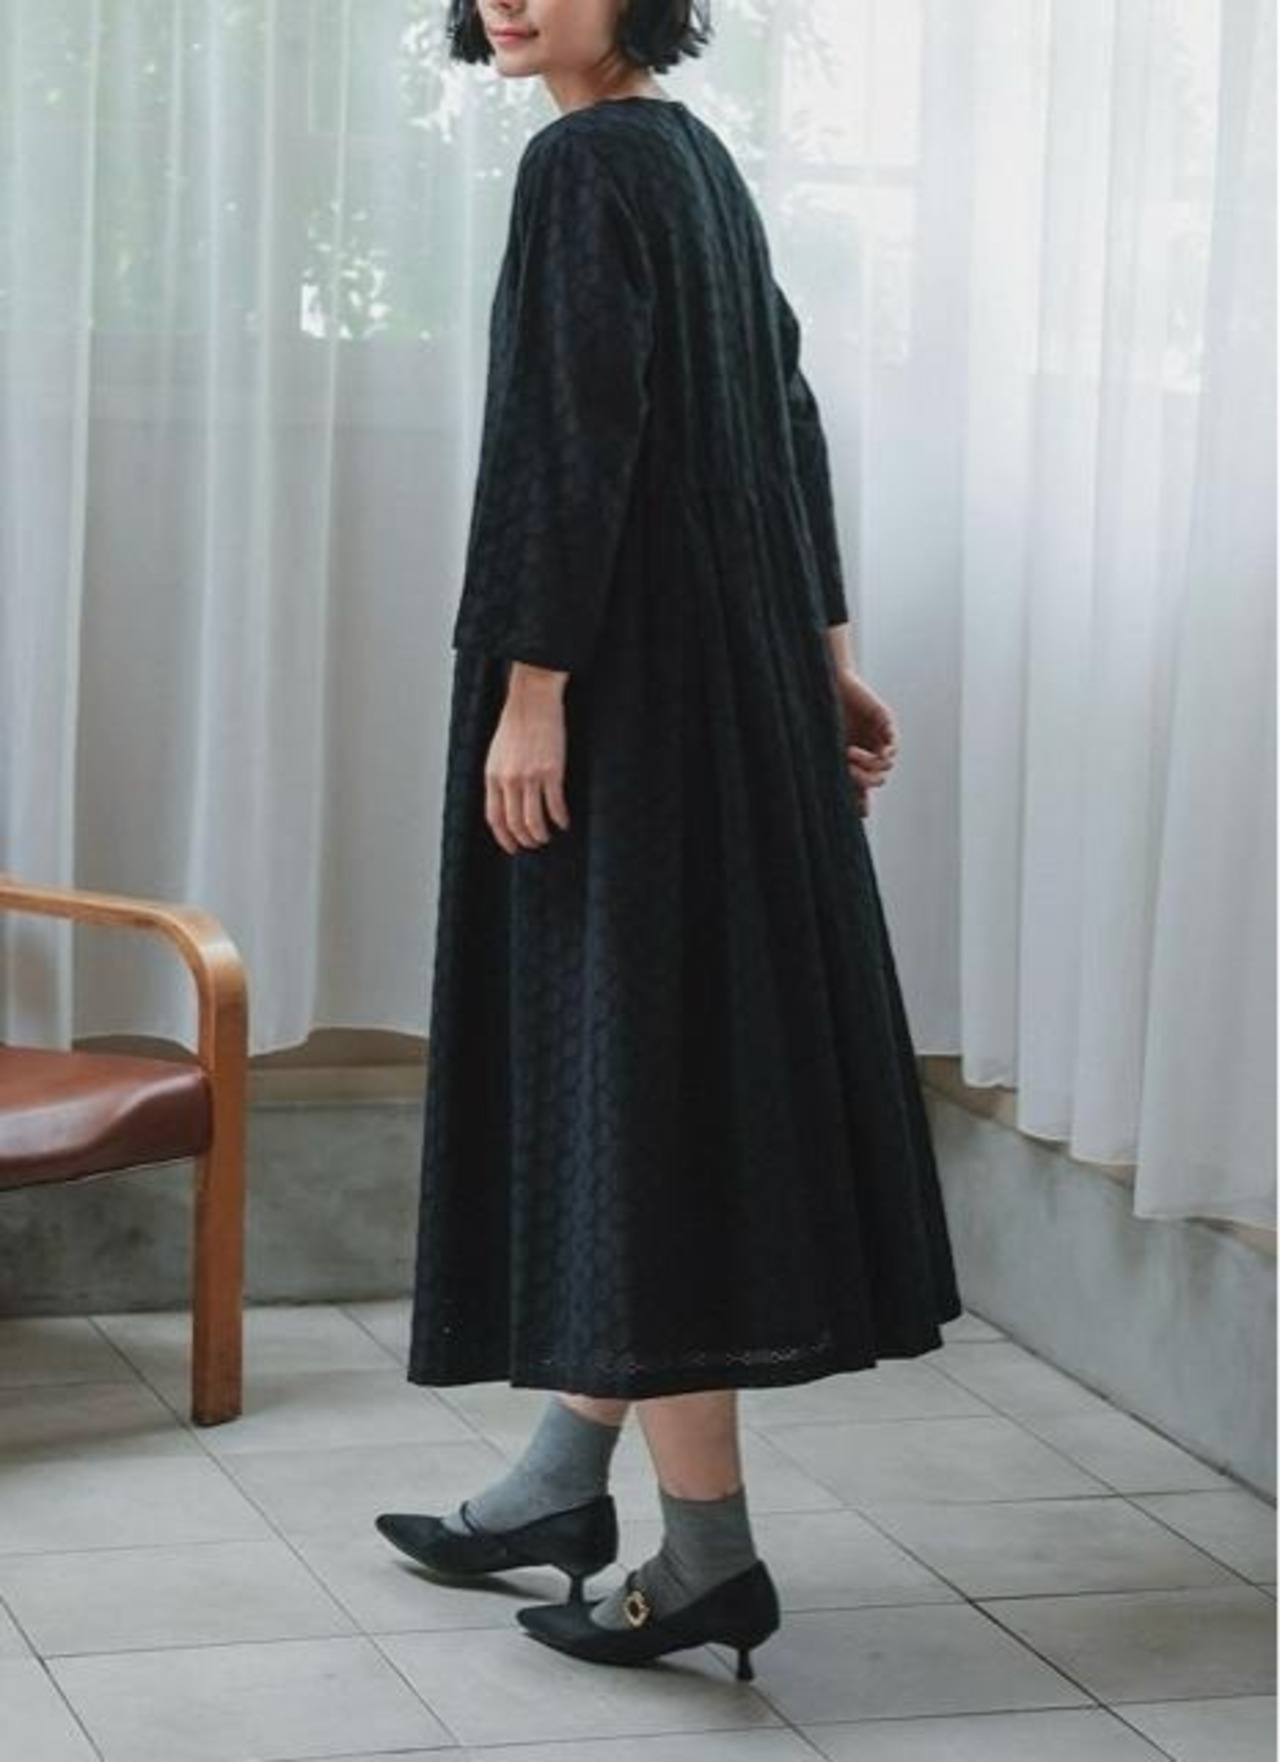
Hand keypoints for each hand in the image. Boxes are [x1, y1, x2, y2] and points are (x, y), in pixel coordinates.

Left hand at [484, 664, 570, 853]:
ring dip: (541, 834)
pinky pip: (555, 805)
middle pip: (515, 823)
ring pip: (534, 820)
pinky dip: (560, 818)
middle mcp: (509, 780)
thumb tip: (505, 804)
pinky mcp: (552, 771)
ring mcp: (530, 777)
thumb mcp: (497, 754)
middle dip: (525, 839)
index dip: (503, 837)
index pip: (495, 817)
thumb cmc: (516, 724)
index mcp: (493, 776)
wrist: (532, 700)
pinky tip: (564, 821)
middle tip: (534, 843)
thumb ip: (499, 778)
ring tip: (547, 836)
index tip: (512, 847)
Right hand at [831, 666, 897, 816]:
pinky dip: (886, 753)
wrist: (826, 684)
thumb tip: (842, 801)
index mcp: (851, 759)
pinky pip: (893, 745)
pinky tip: (877, 753)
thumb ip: (833, 771)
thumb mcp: (825, 749)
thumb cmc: (819, 714)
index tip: (858, 811)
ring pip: (885, 766)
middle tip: (847, 770)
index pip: (862, 787)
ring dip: (869, 765)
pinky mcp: (885, 722)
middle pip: (876, 779)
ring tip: (850, 753)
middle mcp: (866, 750)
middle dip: (864, 780)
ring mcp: (876, 737)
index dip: (861, 801)